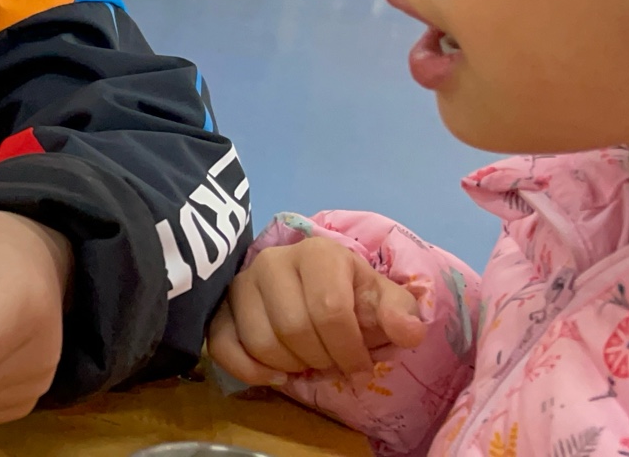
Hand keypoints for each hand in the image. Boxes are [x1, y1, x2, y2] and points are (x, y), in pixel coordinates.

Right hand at [208, 235, 426, 385]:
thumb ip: (400, 312)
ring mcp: (241, 283)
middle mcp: (272, 260)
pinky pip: (221, 346)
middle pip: (293, 329)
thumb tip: (408, 332)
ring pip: (260, 341)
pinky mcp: (220, 307)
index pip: (329, 310)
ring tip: (308, 362)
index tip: (361, 368)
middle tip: (333, 364)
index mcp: (317, 253)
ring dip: (290, 366)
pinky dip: (250, 370)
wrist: (315, 286)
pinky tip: (276, 375)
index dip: (348, 350)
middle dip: (320, 359)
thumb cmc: (352, 294)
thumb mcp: (383, 298)